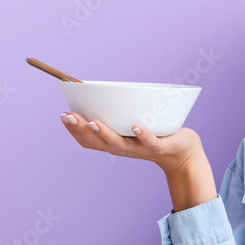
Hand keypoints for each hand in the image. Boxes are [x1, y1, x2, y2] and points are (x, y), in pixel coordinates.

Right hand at [60, 112, 203, 174]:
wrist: (182, 153)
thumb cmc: (154, 134)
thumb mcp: (130, 123)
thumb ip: (117, 113)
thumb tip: (99, 91)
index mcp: (114, 143)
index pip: (88, 141)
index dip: (74, 130)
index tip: (62, 115)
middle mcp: (124, 148)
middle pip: (98, 143)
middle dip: (81, 129)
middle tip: (69, 116)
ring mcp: (141, 148)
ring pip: (119, 144)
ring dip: (105, 133)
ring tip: (93, 122)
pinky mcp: (160, 146)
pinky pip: (150, 142)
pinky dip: (142, 135)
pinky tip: (135, 127)